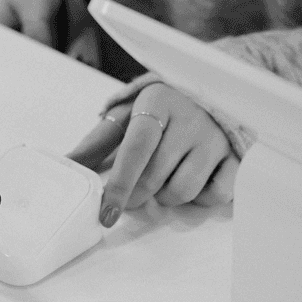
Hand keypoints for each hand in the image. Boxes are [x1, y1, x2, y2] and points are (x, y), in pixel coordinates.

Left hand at [68, 84, 238, 225]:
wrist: (210, 88)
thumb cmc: (159, 108)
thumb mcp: (126, 115)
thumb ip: (97, 142)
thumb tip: (65, 164)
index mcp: (157, 103)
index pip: (135, 151)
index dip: (119, 186)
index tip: (106, 213)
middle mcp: (190, 119)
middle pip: (156, 178)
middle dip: (137, 195)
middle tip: (133, 192)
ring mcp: (216, 138)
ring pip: (184, 191)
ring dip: (167, 197)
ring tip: (165, 180)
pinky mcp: (236, 156)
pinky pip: (215, 195)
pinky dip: (199, 199)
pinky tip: (192, 182)